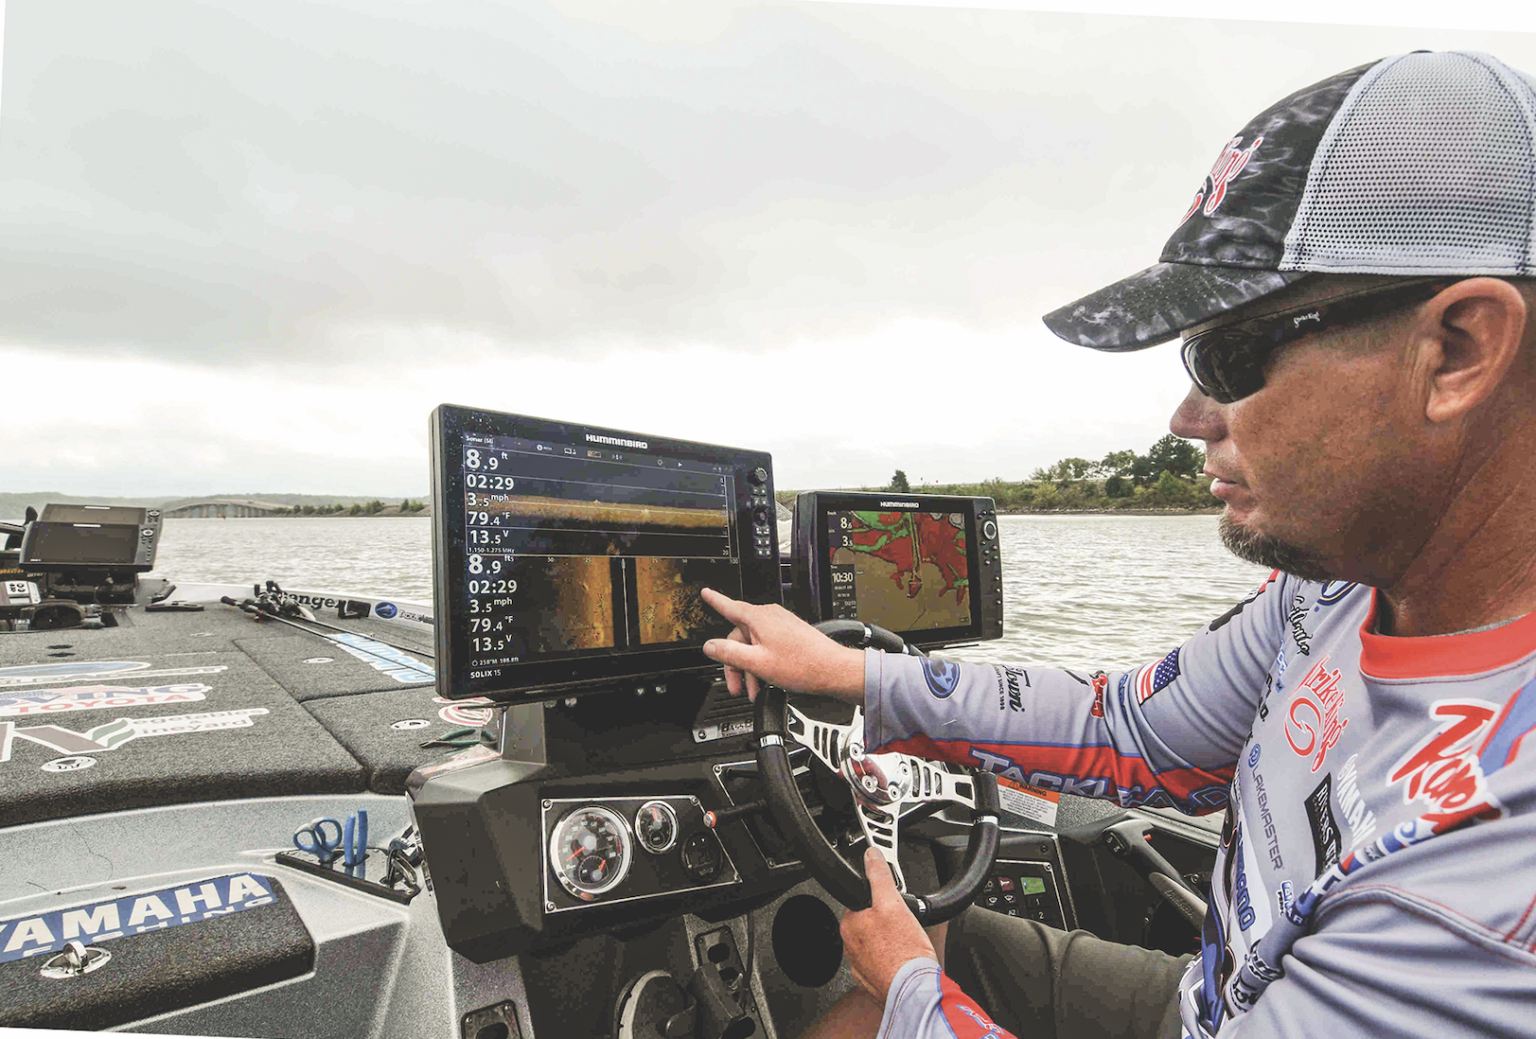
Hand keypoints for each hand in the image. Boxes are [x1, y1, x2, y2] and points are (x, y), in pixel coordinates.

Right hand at [700, 588, 863, 702]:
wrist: (832, 670)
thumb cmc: (803, 665)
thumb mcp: (757, 663)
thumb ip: (730, 653)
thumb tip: (710, 646)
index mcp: (759, 619)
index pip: (729, 607)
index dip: (715, 600)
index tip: (706, 593)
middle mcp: (770, 617)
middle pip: (740, 638)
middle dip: (736, 664)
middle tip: (737, 686)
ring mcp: (781, 626)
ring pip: (754, 646)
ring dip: (750, 669)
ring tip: (754, 690)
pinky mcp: (789, 635)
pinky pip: (767, 647)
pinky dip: (762, 664)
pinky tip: (765, 681)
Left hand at [840, 847, 937, 1003]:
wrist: (915, 991)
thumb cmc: (904, 951)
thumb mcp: (892, 903)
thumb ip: (879, 876)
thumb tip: (871, 855)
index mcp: (850, 925)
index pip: (859, 902)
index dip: (877, 899)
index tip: (890, 903)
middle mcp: (850, 947)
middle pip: (867, 924)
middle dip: (884, 921)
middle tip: (903, 925)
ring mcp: (860, 966)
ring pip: (875, 945)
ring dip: (888, 942)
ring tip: (906, 943)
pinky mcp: (873, 982)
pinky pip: (881, 964)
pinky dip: (890, 960)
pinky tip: (903, 959)